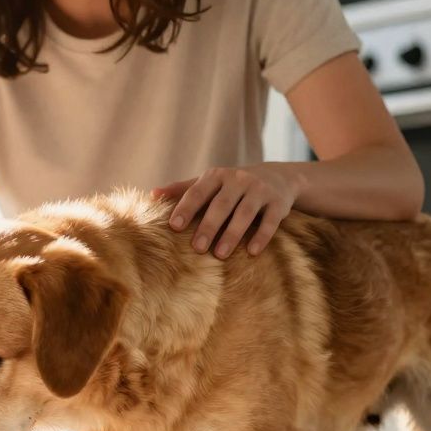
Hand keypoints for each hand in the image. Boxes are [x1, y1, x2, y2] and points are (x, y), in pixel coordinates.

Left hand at [154, 164, 302, 258]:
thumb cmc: (233, 185)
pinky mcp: (279, 202)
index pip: (198, 192)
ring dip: (232, 234)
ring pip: (245, 213)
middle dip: (208, 226)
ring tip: (220, 255)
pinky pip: (270, 221)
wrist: (279, 177)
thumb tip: (151, 195)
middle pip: (221, 205)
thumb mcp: (210, 182)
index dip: (186, 208)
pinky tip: (251, 252)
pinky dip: (261, 236)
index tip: (174, 227)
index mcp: (217, 176)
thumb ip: (183, 189)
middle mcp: (239, 179)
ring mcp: (260, 190)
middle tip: (196, 248)